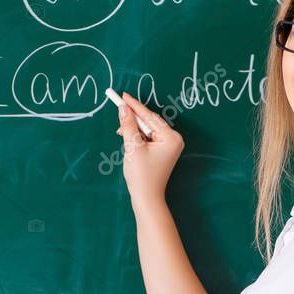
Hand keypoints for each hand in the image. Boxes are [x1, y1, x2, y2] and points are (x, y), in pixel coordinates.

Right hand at [114, 92, 184, 208]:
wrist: (146, 197)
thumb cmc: (141, 175)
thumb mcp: (132, 147)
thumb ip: (128, 125)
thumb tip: (123, 108)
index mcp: (171, 137)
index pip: (149, 117)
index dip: (134, 106)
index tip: (122, 96)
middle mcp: (174, 139)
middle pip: (150, 121)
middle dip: (133, 116)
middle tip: (119, 105)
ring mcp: (169, 145)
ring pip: (148, 129)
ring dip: (134, 127)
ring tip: (121, 129)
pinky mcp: (163, 151)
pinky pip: (149, 137)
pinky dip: (138, 135)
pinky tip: (127, 136)